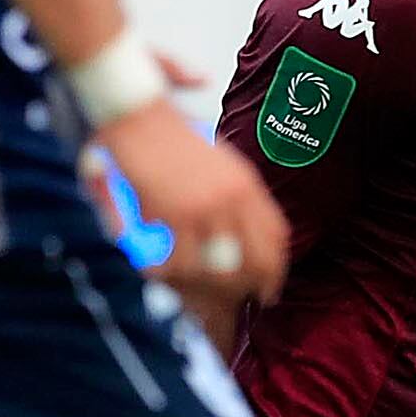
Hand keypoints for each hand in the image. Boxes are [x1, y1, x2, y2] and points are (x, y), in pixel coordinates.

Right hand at [95, 97, 285, 303]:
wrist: (139, 115)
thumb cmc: (170, 135)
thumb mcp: (217, 158)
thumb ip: (232, 187)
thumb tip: (238, 216)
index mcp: (247, 182)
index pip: (276, 234)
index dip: (276, 266)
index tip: (269, 285)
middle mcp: (235, 197)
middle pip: (258, 259)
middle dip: (249, 286)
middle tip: (234, 301)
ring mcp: (208, 207)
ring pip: (220, 268)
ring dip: (201, 284)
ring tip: (184, 286)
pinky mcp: (178, 214)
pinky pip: (181, 262)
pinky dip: (166, 273)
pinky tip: (153, 271)